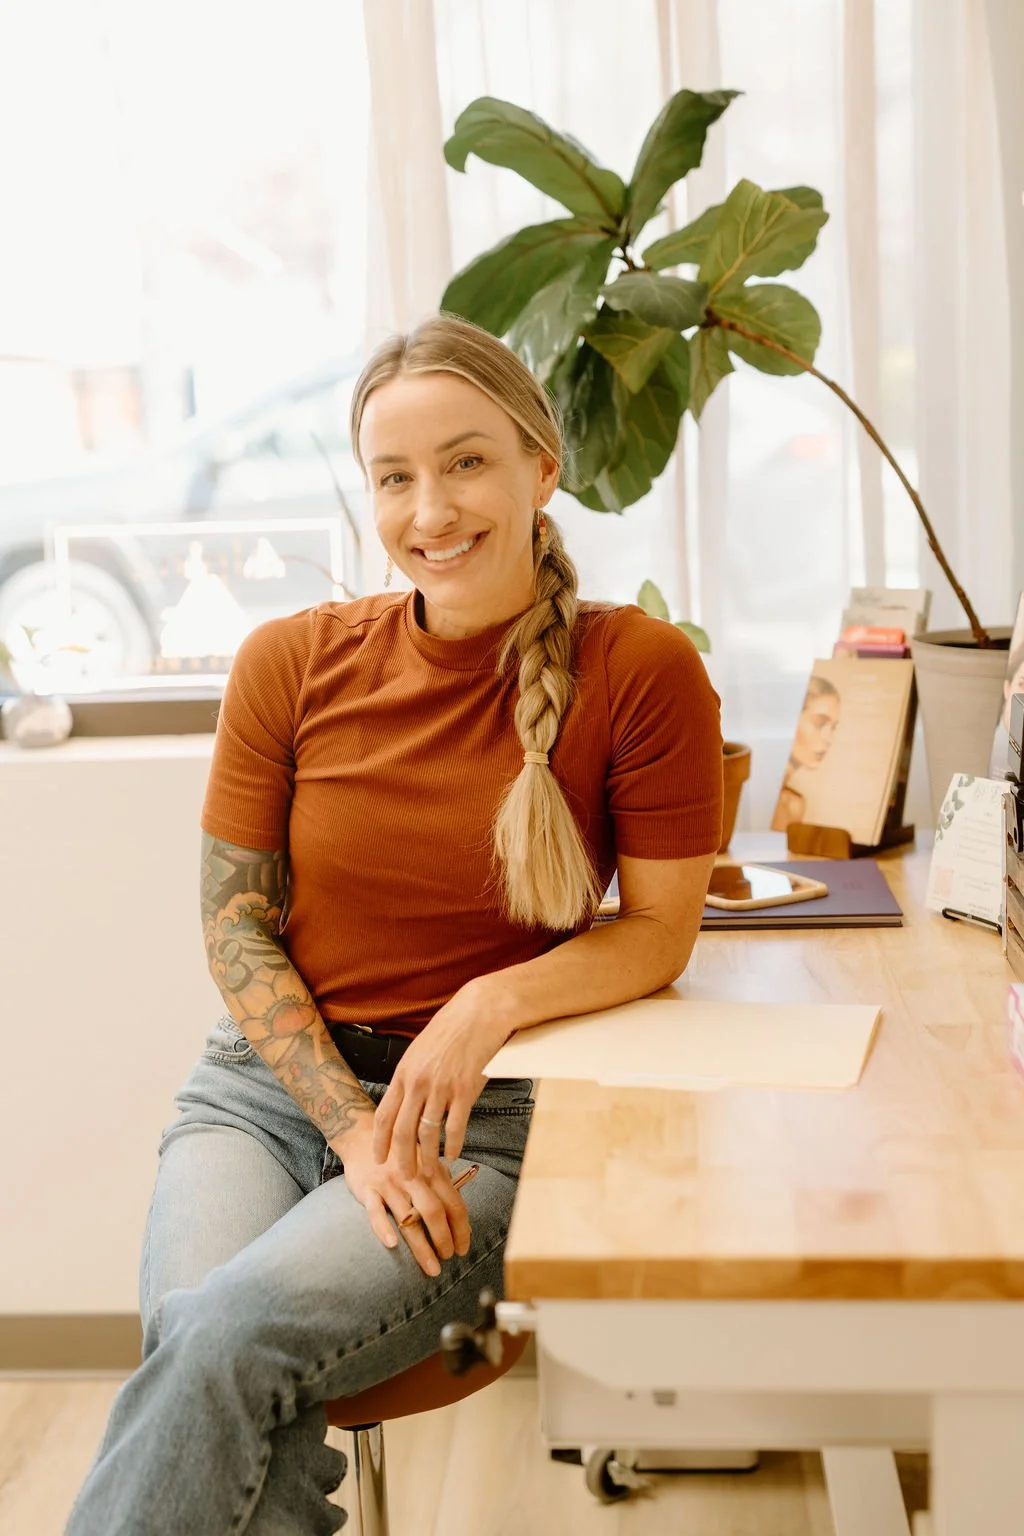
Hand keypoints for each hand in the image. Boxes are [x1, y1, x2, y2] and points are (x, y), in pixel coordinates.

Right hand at [336, 1123, 470, 1276]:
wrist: (362, 1136)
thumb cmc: (400, 1156)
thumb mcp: (426, 1162)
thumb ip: (443, 1185)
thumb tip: (462, 1218)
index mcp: (432, 1171)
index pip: (454, 1203)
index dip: (462, 1229)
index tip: (464, 1249)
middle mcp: (413, 1177)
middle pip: (434, 1212)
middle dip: (445, 1239)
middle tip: (449, 1259)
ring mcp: (390, 1184)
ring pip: (408, 1219)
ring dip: (422, 1247)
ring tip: (432, 1268)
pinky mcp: (368, 1189)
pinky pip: (375, 1212)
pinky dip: (383, 1228)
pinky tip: (392, 1245)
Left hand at [373, 979, 513, 1177]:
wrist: (480, 1011)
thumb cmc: (453, 1027)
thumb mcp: (421, 1049)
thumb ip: (412, 1075)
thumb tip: (406, 1098)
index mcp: (404, 1072)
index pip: (384, 1114)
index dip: (380, 1141)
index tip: (379, 1158)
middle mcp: (418, 1083)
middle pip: (403, 1132)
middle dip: (401, 1159)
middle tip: (404, 1177)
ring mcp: (441, 1088)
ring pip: (428, 1135)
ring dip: (427, 1159)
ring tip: (429, 1172)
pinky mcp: (465, 1091)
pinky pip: (455, 1128)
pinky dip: (453, 1146)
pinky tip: (453, 1155)